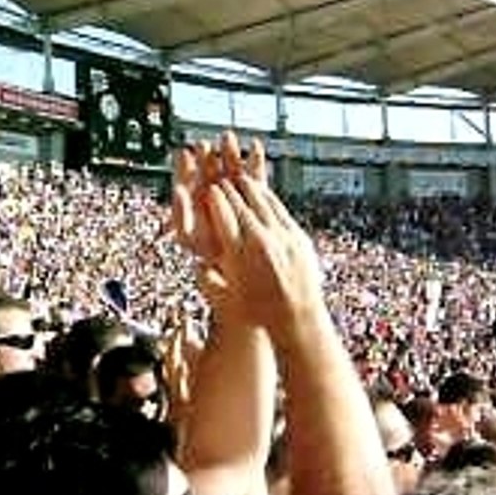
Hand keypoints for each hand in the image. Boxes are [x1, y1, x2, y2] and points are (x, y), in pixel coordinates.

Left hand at [172, 133, 267, 262]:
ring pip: (230, 169)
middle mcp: (214, 199)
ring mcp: (234, 196)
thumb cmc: (211, 257)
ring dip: (229, 152)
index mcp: (195, 207)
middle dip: (206, 156)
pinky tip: (255, 146)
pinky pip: (254, 176)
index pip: (187, 182)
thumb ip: (180, 214)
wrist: (241, 270)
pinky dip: (255, 161)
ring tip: (227, 136)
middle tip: (205, 144)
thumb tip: (177, 191)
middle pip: (208, 172)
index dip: (183, 168)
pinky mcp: (253, 196)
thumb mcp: (188, 237)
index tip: (184, 154)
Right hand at [201, 176, 323, 334]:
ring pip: (260, 202)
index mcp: (238, 255)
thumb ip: (209, 281)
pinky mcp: (297, 236)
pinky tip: (261, 191)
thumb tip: (197, 265)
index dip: (214, 200)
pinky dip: (267, 196)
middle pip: (239, 205)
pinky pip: (278, 208)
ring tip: (237, 178)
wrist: (298, 316)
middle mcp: (259, 241)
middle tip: (219, 180)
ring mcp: (281, 236)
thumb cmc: (259, 313)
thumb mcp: (227, 299)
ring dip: (247, 188)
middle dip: (227, 190)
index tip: (208, 191)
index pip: (222, 216)